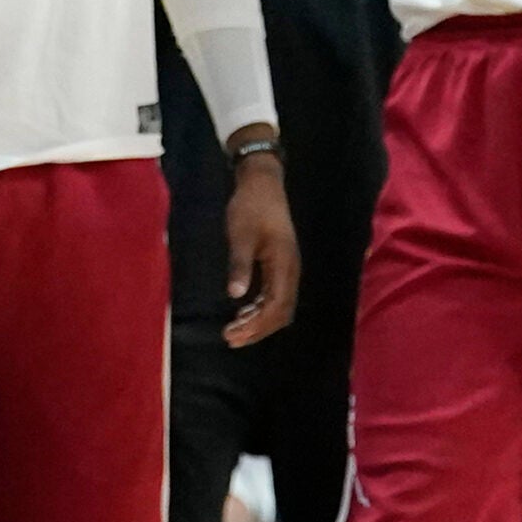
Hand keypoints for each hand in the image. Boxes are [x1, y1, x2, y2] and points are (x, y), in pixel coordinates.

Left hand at [222, 147, 298, 346]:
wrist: (262, 183)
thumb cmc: (250, 207)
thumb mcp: (241, 235)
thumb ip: (240, 265)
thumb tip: (236, 294)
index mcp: (284, 265)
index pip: (276, 306)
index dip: (257, 325)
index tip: (234, 334)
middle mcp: (290, 270)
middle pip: (280, 312)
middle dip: (257, 328)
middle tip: (231, 338)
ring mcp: (286, 267)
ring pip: (278, 305)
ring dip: (258, 320)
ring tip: (234, 330)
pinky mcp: (279, 263)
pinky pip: (274, 294)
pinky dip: (259, 307)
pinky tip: (243, 310)